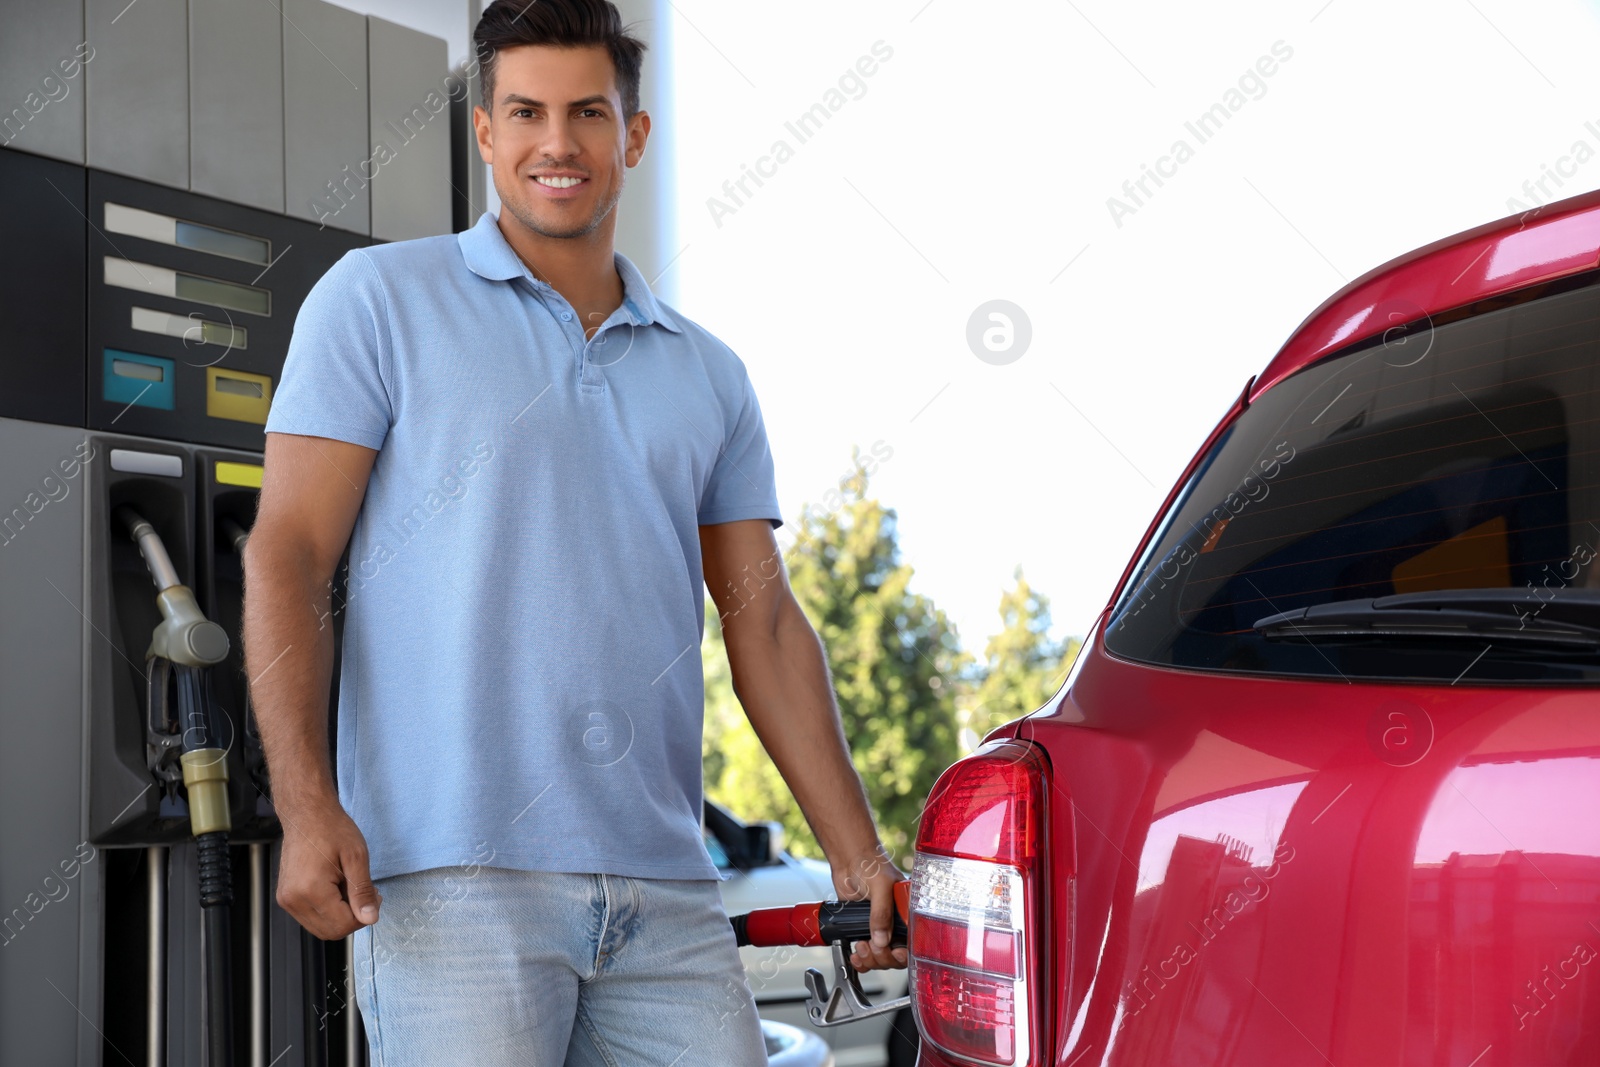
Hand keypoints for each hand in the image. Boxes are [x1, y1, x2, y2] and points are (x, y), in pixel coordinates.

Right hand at [275, 795, 382, 939]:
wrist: (307, 813)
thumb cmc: (331, 828)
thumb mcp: (357, 857)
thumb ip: (363, 891)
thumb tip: (370, 918)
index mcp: (310, 890)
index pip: (343, 925)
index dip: (364, 916)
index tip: (375, 897)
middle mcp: (293, 900)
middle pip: (330, 931)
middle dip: (353, 919)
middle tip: (367, 895)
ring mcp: (287, 900)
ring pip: (321, 927)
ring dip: (341, 916)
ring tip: (350, 888)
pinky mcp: (286, 897)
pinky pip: (311, 917)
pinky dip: (328, 911)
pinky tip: (337, 889)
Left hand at [831, 846, 908, 972]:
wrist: (849, 859)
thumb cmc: (871, 862)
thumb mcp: (881, 885)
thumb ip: (882, 912)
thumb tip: (882, 939)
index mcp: (909, 911)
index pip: (914, 941)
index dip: (905, 952)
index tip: (895, 952)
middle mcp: (897, 922)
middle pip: (897, 955)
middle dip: (884, 956)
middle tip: (872, 946)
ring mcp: (881, 928)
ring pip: (882, 957)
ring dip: (871, 959)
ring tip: (861, 947)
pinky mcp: (865, 930)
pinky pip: (867, 954)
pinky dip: (861, 960)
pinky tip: (856, 955)